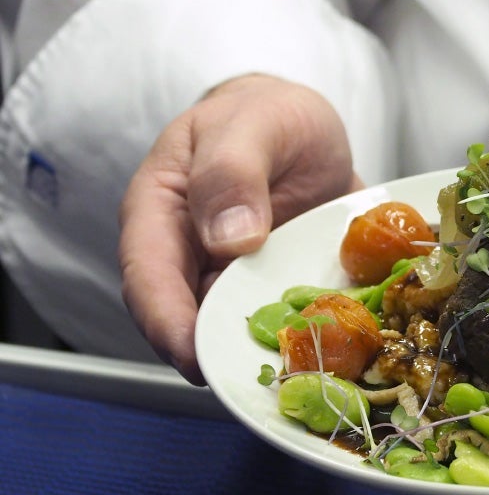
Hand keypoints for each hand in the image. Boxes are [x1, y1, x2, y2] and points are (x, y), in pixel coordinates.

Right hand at [119, 73, 362, 383]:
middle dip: (220, 354)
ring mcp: (234, 278)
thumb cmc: (267, 113)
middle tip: (260, 380)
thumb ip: (233, 169)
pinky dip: (304, 338)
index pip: (148, 276)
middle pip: (189, 319)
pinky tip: (334, 352)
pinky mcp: (275, 289)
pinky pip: (285, 323)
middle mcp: (190, 255)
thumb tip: (227, 239)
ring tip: (301, 376)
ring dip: (265, 353)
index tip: (195, 357)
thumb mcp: (254, 123)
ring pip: (237, 329)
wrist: (304, 124)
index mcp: (160, 212)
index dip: (167, 322)